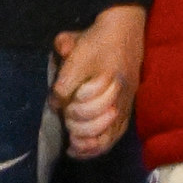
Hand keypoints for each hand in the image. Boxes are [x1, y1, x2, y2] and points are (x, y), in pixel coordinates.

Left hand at [50, 4, 147, 159]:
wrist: (126, 32)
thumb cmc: (97, 40)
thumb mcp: (74, 42)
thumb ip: (63, 61)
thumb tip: (55, 98)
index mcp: (104, 73)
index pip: (80, 97)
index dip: (65, 103)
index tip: (57, 103)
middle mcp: (115, 91)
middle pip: (91, 116)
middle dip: (75, 122)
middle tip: (66, 119)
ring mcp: (123, 103)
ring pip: (104, 132)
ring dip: (84, 139)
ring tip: (71, 143)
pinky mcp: (127, 113)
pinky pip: (114, 137)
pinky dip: (96, 148)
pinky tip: (79, 151)